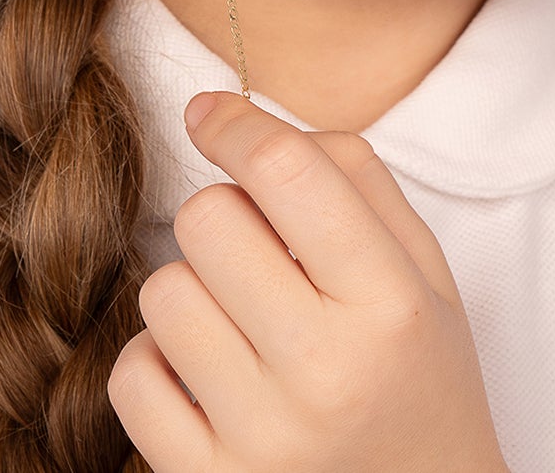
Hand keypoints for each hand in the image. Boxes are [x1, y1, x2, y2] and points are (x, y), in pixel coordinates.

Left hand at [109, 90, 510, 472]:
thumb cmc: (418, 381)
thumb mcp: (424, 274)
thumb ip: (353, 178)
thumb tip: (236, 115)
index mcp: (390, 305)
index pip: (287, 170)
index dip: (234, 123)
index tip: (210, 114)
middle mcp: (326, 372)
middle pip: (207, 220)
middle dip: (223, 216)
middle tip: (256, 253)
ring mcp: (263, 439)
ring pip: (163, 292)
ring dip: (190, 290)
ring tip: (239, 323)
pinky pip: (131, 378)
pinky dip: (156, 364)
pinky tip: (204, 376)